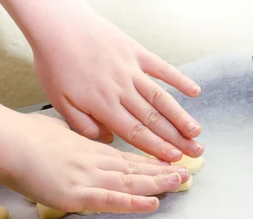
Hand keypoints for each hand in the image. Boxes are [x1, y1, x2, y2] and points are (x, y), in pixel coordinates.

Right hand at [0, 113, 189, 213]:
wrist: (7, 140)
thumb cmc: (25, 136)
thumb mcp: (56, 131)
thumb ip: (73, 138)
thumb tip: (78, 140)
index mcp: (91, 149)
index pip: (128, 158)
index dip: (151, 161)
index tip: (171, 162)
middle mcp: (96, 161)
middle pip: (136, 168)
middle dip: (163, 171)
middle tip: (189, 172)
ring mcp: (89, 177)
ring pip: (131, 181)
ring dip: (158, 183)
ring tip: (181, 182)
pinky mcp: (78, 194)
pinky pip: (112, 199)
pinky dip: (134, 202)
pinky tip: (153, 203)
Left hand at [27, 2, 203, 160]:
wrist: (56, 23)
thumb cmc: (55, 63)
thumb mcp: (60, 102)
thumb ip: (84, 125)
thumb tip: (108, 139)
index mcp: (103, 105)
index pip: (135, 133)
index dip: (156, 148)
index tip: (172, 160)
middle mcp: (121, 89)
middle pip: (153, 120)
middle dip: (176, 139)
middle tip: (195, 152)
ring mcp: (131, 69)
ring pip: (161, 98)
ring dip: (181, 116)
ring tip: (196, 132)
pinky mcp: (135, 51)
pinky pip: (161, 67)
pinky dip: (179, 79)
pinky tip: (194, 92)